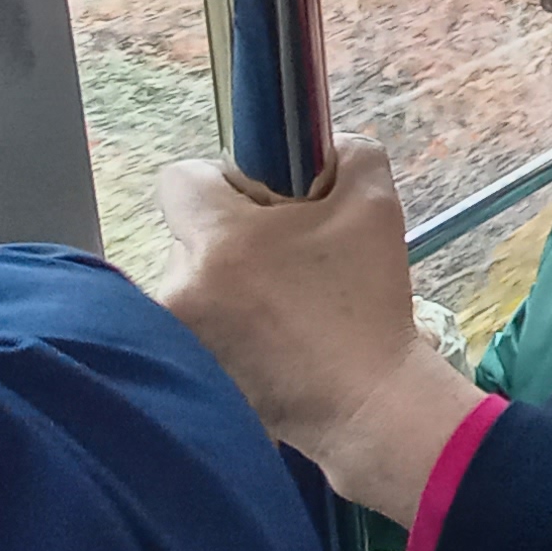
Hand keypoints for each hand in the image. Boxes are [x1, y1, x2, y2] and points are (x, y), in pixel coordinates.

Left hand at [154, 134, 481, 524]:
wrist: (365, 403)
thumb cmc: (367, 303)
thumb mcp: (375, 206)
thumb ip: (351, 154)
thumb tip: (326, 147)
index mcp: (218, 239)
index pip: (179, 178)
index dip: (223, 178)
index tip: (264, 203)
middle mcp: (179, 286)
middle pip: (188, 233)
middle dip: (231, 239)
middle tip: (285, 260)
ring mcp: (176, 336)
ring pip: (190, 283)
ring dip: (225, 284)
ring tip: (279, 308)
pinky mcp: (184, 372)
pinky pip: (193, 326)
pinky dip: (224, 326)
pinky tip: (269, 341)